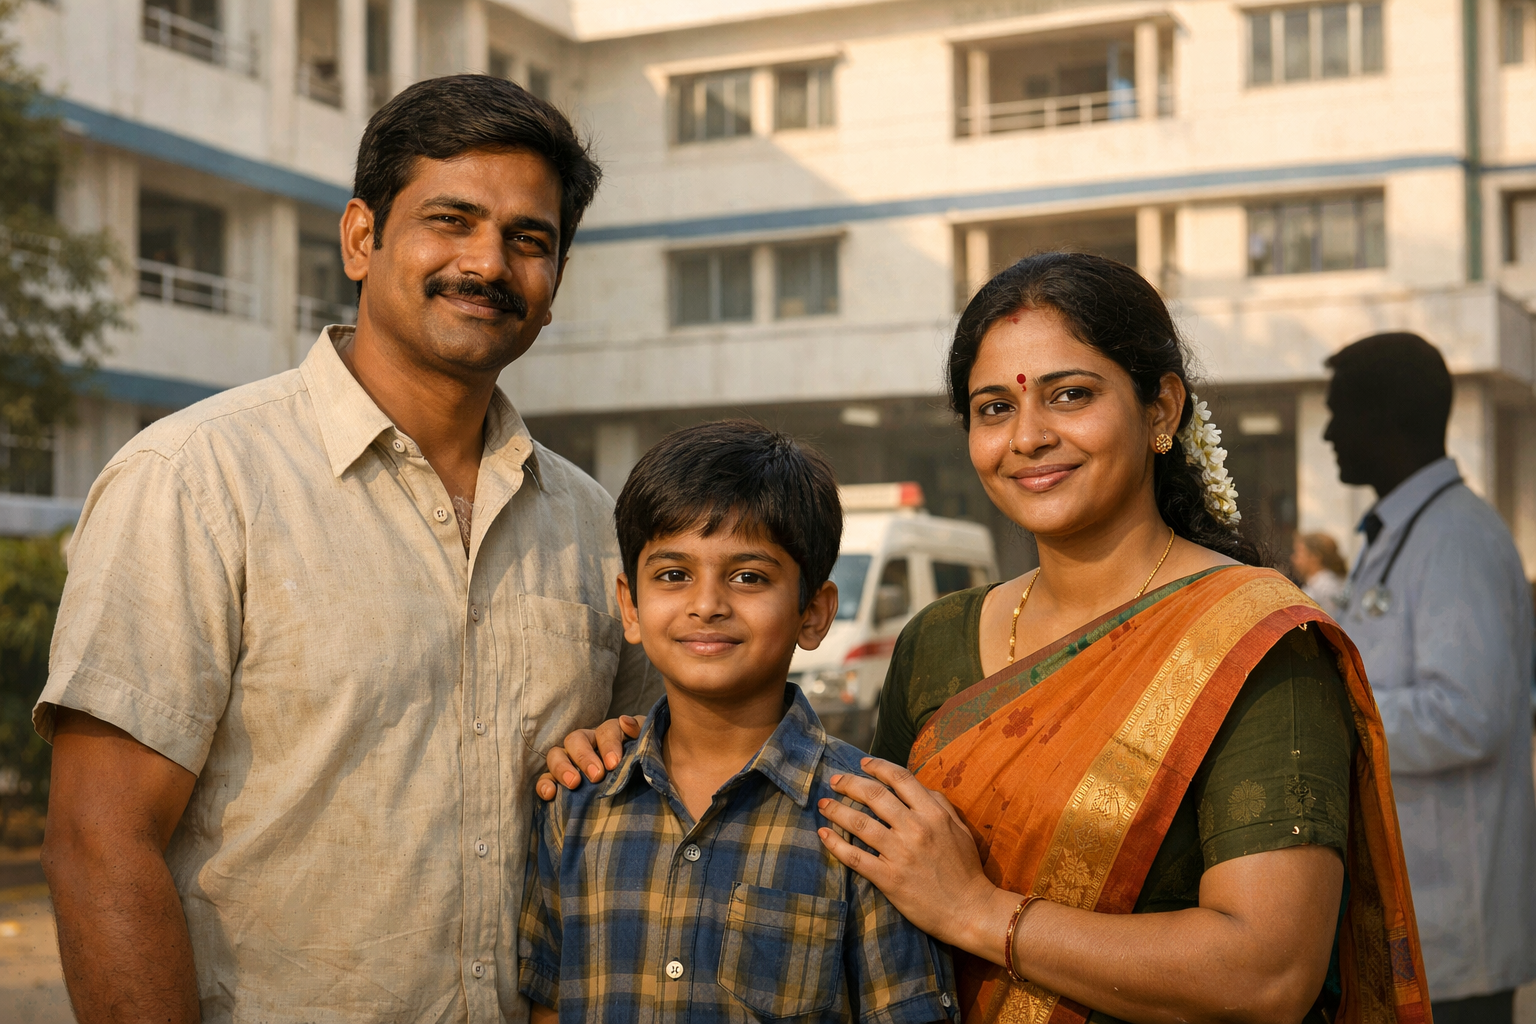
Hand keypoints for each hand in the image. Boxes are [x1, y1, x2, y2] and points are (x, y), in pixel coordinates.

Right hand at [534, 715, 643, 799]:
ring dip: (562, 767)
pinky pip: (545, 779)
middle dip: (584, 756)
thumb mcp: (648, 745)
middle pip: (576, 739)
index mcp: (609, 734)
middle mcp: (587, 744)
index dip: (609, 744)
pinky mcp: (560, 782)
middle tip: (596, 776)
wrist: (645, 790)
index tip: (614, 764)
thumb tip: (625, 722)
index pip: (606, 730)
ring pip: (556, 755)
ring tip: (574, 783)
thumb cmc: (645, 764)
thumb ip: (641, 732)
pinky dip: (544, 785)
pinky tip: (550, 795)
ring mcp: (571, 762)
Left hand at [816, 756, 1006, 948]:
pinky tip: (823, 834)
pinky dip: (835, 844)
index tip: (862, 763)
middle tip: (835, 780)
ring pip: (859, 823)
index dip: (878, 766)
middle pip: (874, 795)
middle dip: (849, 783)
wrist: (970, 910)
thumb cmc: (966, 870)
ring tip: (824, 804)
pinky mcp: (889, 878)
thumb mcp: (960, 829)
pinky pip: (855, 857)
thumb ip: (940, 804)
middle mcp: (915, 828)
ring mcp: (900, 853)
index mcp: (933, 813)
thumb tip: (920, 788)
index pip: (900, 778)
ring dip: (836, 810)